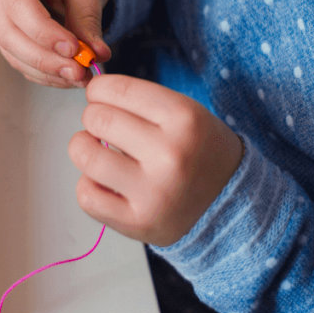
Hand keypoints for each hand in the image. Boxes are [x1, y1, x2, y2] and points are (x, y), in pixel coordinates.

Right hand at [0, 0, 112, 87]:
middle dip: (46, 59)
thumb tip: (96, 55)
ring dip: (48, 71)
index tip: (73, 49)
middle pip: (10, 35)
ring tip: (81, 76)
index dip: (44, 32)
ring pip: (14, 54)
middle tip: (79, 71)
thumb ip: (87, 20)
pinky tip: (70, 77)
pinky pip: (21, 62)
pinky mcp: (6, 39)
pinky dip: (46, 74)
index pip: (19, 4)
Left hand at [68, 75, 244, 246]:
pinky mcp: (139, 223)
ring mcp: (154, 193)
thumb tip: (90, 93)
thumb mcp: (185, 111)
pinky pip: (86, 195)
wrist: (229, 200)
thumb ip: (139, 99)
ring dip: (84, 149)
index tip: (100, 95)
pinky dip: (88, 184)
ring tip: (99, 151)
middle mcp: (170, 155)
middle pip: (97, 119)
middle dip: (94, 118)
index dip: (99, 89)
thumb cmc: (196, 148)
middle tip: (105, 126)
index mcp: (185, 119)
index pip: (116, 89)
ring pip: (85, 156)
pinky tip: (106, 181)